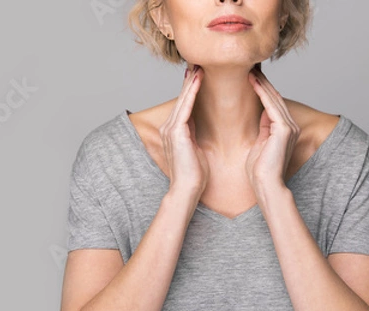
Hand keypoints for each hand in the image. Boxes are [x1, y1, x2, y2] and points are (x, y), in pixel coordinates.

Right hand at [159, 65, 208, 198]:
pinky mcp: (176, 131)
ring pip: (183, 99)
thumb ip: (194, 134)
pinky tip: (198, 79)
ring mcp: (170, 129)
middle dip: (190, 80)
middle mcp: (169, 127)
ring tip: (198, 66)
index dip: (191, 89)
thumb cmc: (195, 174)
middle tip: (197, 62)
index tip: (199, 74)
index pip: (184, 105)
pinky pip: (186, 106)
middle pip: (182, 98)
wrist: (187, 189)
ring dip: (191, 81)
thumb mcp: (196, 149)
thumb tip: (198, 126)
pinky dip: (192, 92)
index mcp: (175, 132)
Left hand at [246, 66, 300, 191]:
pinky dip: (261, 92)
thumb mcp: (260, 143)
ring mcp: (289, 127)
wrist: (265, 185)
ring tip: (250, 68)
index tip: (250, 75)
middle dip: (262, 81)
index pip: (272, 103)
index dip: (262, 88)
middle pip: (274, 97)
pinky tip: (252, 80)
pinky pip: (271, 105)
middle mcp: (290, 125)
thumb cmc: (260, 170)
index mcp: (284, 129)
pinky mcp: (284, 129)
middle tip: (250, 65)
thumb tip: (261, 113)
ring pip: (273, 98)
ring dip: (261, 82)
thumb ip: (263, 128)